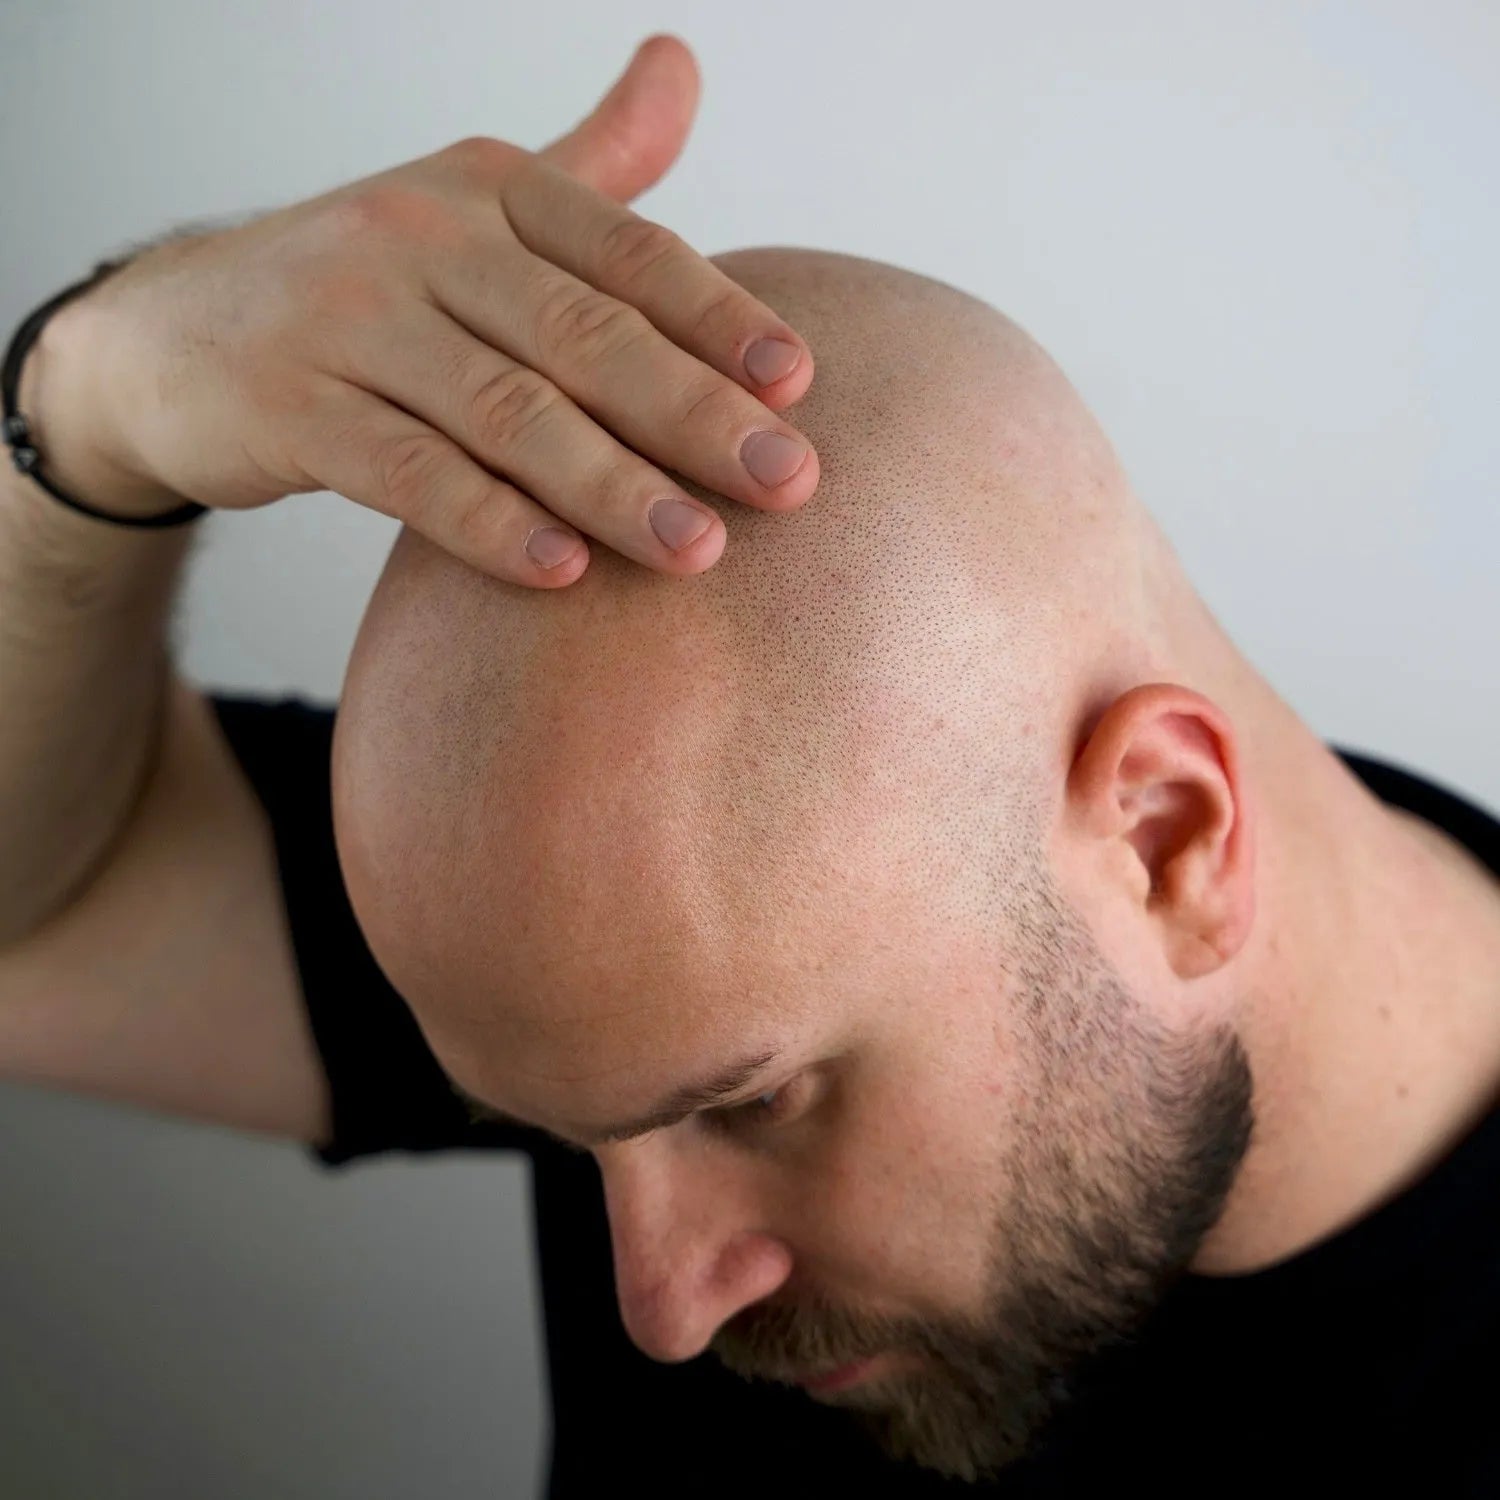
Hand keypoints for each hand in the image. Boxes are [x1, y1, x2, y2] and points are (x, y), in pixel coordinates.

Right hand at [56, 34, 816, 582]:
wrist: (175, 336)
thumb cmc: (371, 287)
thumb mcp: (475, 209)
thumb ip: (589, 167)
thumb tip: (682, 64)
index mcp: (489, 190)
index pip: (628, 253)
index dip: (718, 317)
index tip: (798, 383)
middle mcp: (423, 239)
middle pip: (582, 335)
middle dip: (693, 414)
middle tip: (786, 483)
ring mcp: (349, 321)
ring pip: (503, 411)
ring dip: (608, 484)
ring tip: (695, 549)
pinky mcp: (290, 407)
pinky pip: (405, 472)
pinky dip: (486, 520)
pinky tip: (561, 569)